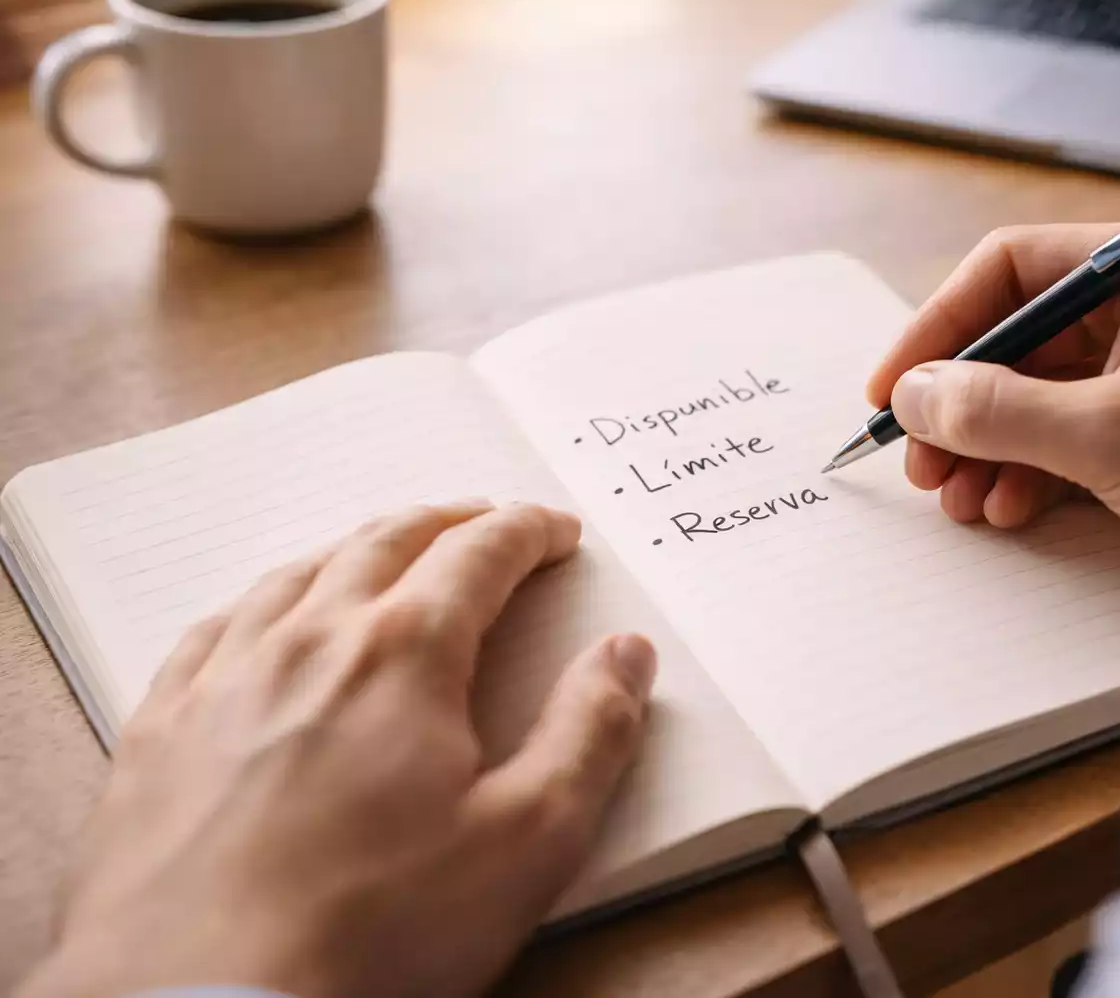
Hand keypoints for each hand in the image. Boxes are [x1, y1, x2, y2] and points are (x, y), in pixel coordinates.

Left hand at [20, 502, 655, 997]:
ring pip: (298, 573)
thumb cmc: (376, 933)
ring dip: (358, 549)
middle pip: (386, 542)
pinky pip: (213, 628)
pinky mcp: (160, 728)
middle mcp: (309, 640)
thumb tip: (625, 653)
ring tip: (388, 551)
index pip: (480, 554)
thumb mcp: (530, 841)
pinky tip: (268, 616)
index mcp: (405, 654)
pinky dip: (262, 600)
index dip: (527, 533)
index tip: (555, 532)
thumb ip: (590, 732)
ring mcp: (223, 678)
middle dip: (447, 521)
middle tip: (484, 520)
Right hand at [868, 225, 1119, 570]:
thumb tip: (915, 395)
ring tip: (958, 498)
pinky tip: (1008, 509)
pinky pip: (1070, 433)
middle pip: (1018, 336)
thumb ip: (999, 410)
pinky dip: (1029, 470)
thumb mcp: (1112, 434)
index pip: (1011, 269)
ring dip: (988, 445)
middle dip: (961, 402)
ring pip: (1038, 391)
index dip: (940, 326)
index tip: (895, 388)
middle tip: (921, 460)